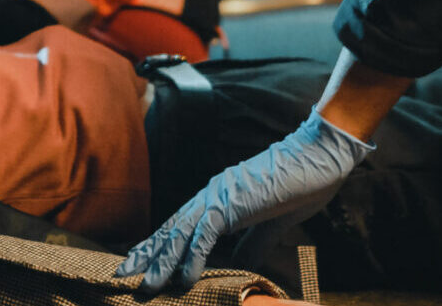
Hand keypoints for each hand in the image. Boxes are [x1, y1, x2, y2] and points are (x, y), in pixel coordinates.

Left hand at [117, 111, 371, 289]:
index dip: (157, 246)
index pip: (179, 226)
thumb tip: (241, 265)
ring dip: (161, 262)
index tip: (139, 265)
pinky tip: (183, 280)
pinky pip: (206, 235)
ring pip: (180, 234)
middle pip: (169, 229)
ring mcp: (220, 197)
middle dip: (145, 255)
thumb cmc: (301, 184)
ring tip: (144, 286)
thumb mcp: (273, 224)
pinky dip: (192, 259)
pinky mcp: (233, 203)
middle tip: (120, 276)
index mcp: (219, 199)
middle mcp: (211, 196)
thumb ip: (253, 244)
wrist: (321, 155)